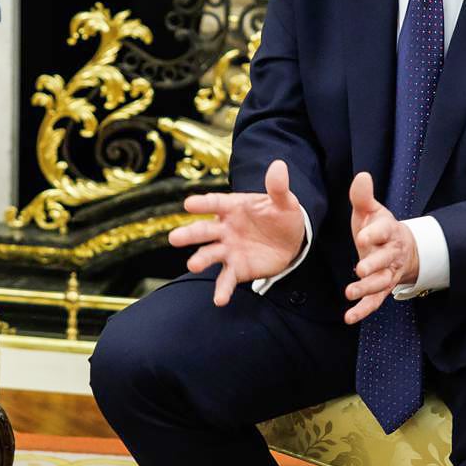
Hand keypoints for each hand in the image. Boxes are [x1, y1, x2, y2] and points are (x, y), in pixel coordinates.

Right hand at [169, 160, 305, 306]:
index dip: (203, 204)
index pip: (216, 203)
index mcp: (233, 207)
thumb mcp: (285, 202)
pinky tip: (219, 300)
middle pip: (204, 230)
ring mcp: (228, 249)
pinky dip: (222, 290)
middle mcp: (224, 228)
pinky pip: (227, 279)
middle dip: (190, 234)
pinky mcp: (236, 268)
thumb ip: (278, 188)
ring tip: (192, 265)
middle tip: (174, 238)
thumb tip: (279, 166)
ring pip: (210, 254)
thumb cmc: (282, 216)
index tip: (189, 204)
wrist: (291, 241)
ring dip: (200, 259)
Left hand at [344, 172, 418, 324]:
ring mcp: (388, 273)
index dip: (375, 234)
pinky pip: (375, 301)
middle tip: (360, 269)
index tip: (363, 236)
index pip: (383, 231)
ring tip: (350, 292)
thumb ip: (363, 197)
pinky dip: (363, 310)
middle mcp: (391, 254)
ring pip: (381, 283)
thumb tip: (361, 175)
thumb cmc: (380, 227)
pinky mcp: (382, 288)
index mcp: (389, 231)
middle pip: (385, 260)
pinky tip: (349, 317)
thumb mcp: (371, 210)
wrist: (401, 247)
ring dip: (367, 289)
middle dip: (374, 265)